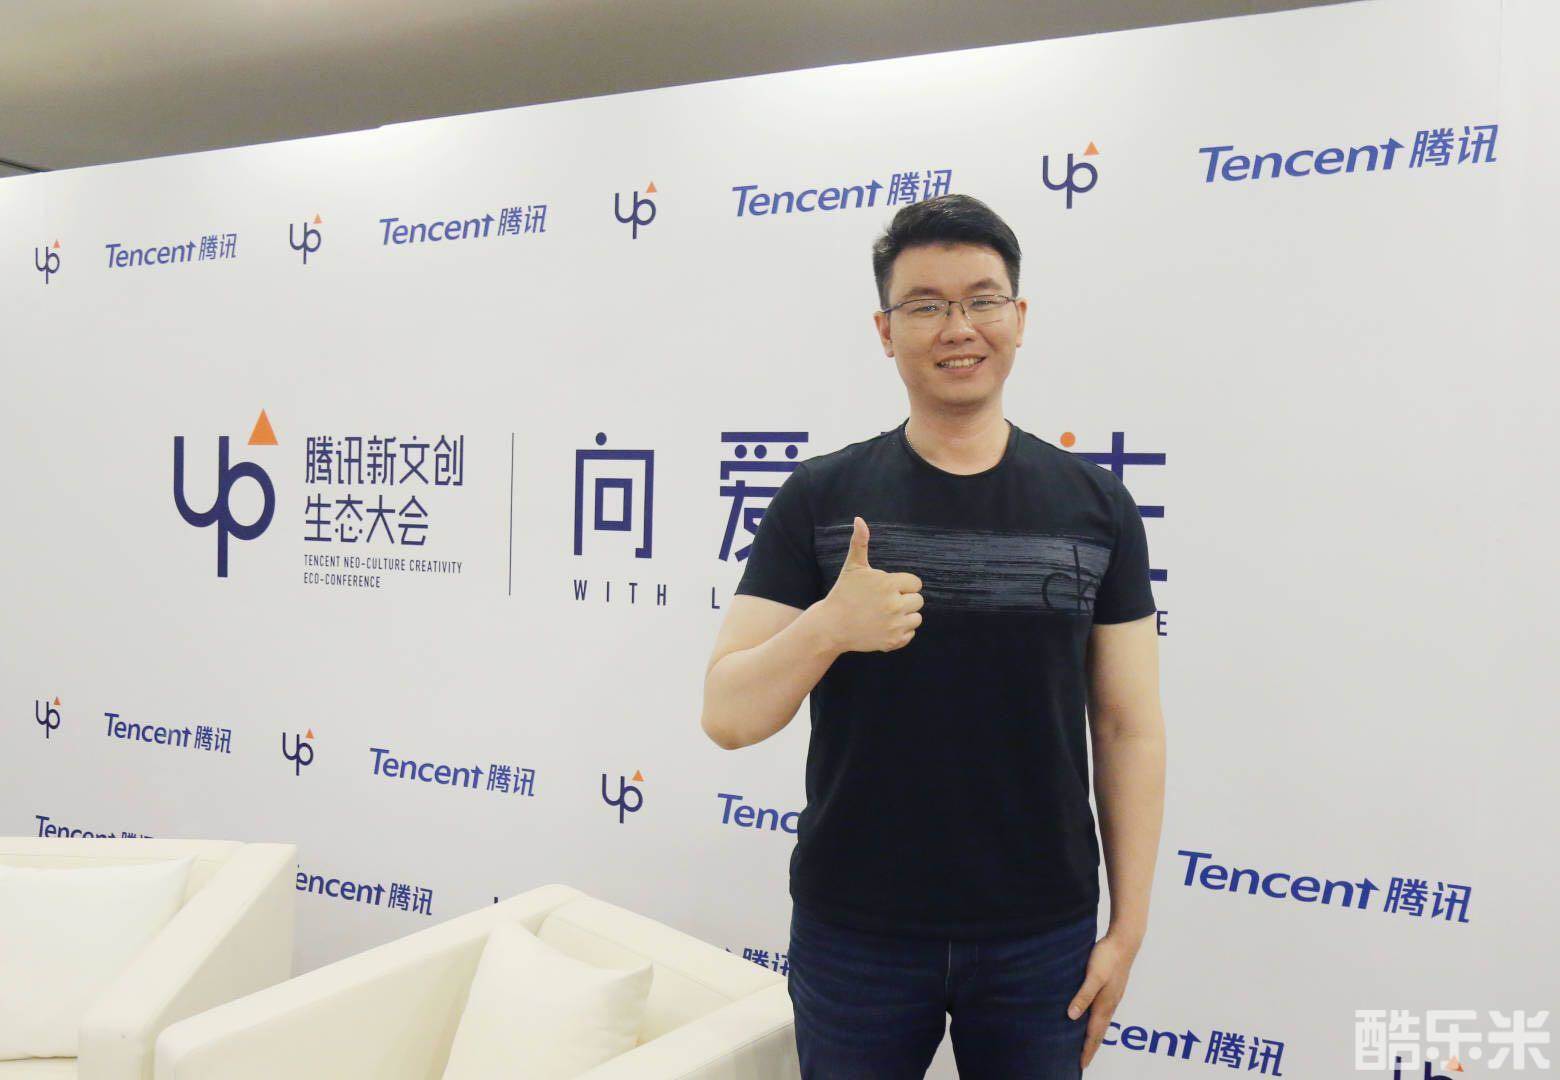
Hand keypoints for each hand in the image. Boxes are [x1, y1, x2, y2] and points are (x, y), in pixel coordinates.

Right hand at [819, 517, 923, 652]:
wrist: (830, 626)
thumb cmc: (843, 593)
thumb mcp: (852, 567)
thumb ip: (860, 542)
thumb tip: (859, 519)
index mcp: (889, 584)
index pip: (915, 583)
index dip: (902, 585)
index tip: (886, 589)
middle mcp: (894, 605)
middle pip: (918, 600)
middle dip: (904, 600)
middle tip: (883, 603)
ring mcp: (894, 625)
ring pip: (916, 618)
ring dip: (904, 617)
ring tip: (884, 615)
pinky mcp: (893, 642)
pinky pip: (910, 634)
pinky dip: (900, 632)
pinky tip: (883, 627)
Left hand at [1068, 930, 1139, 1069]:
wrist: (1124, 941)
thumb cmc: (1107, 957)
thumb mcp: (1093, 975)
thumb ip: (1083, 995)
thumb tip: (1072, 1016)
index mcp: (1104, 1004)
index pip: (1094, 1034)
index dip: (1087, 1050)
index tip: (1081, 1065)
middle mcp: (1110, 1004)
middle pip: (1100, 1032)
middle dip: (1091, 1047)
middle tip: (1083, 1061)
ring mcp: (1113, 996)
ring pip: (1103, 1022)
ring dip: (1095, 1036)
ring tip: (1087, 1045)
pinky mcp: (1113, 989)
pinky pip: (1104, 1012)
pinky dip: (1098, 1022)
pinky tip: (1093, 1017)